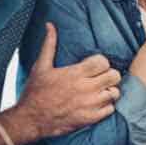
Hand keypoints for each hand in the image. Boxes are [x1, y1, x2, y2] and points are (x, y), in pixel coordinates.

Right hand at [12, 23, 121, 137]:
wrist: (31, 119)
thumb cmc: (35, 92)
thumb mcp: (40, 66)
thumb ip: (49, 45)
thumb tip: (50, 25)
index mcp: (75, 73)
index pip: (103, 62)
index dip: (101, 63)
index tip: (95, 66)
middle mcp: (85, 88)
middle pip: (114, 76)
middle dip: (109, 75)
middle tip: (101, 78)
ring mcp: (89, 104)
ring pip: (115, 93)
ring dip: (109, 90)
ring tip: (100, 90)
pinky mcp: (90, 118)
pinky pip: (110, 109)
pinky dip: (106, 106)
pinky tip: (97, 103)